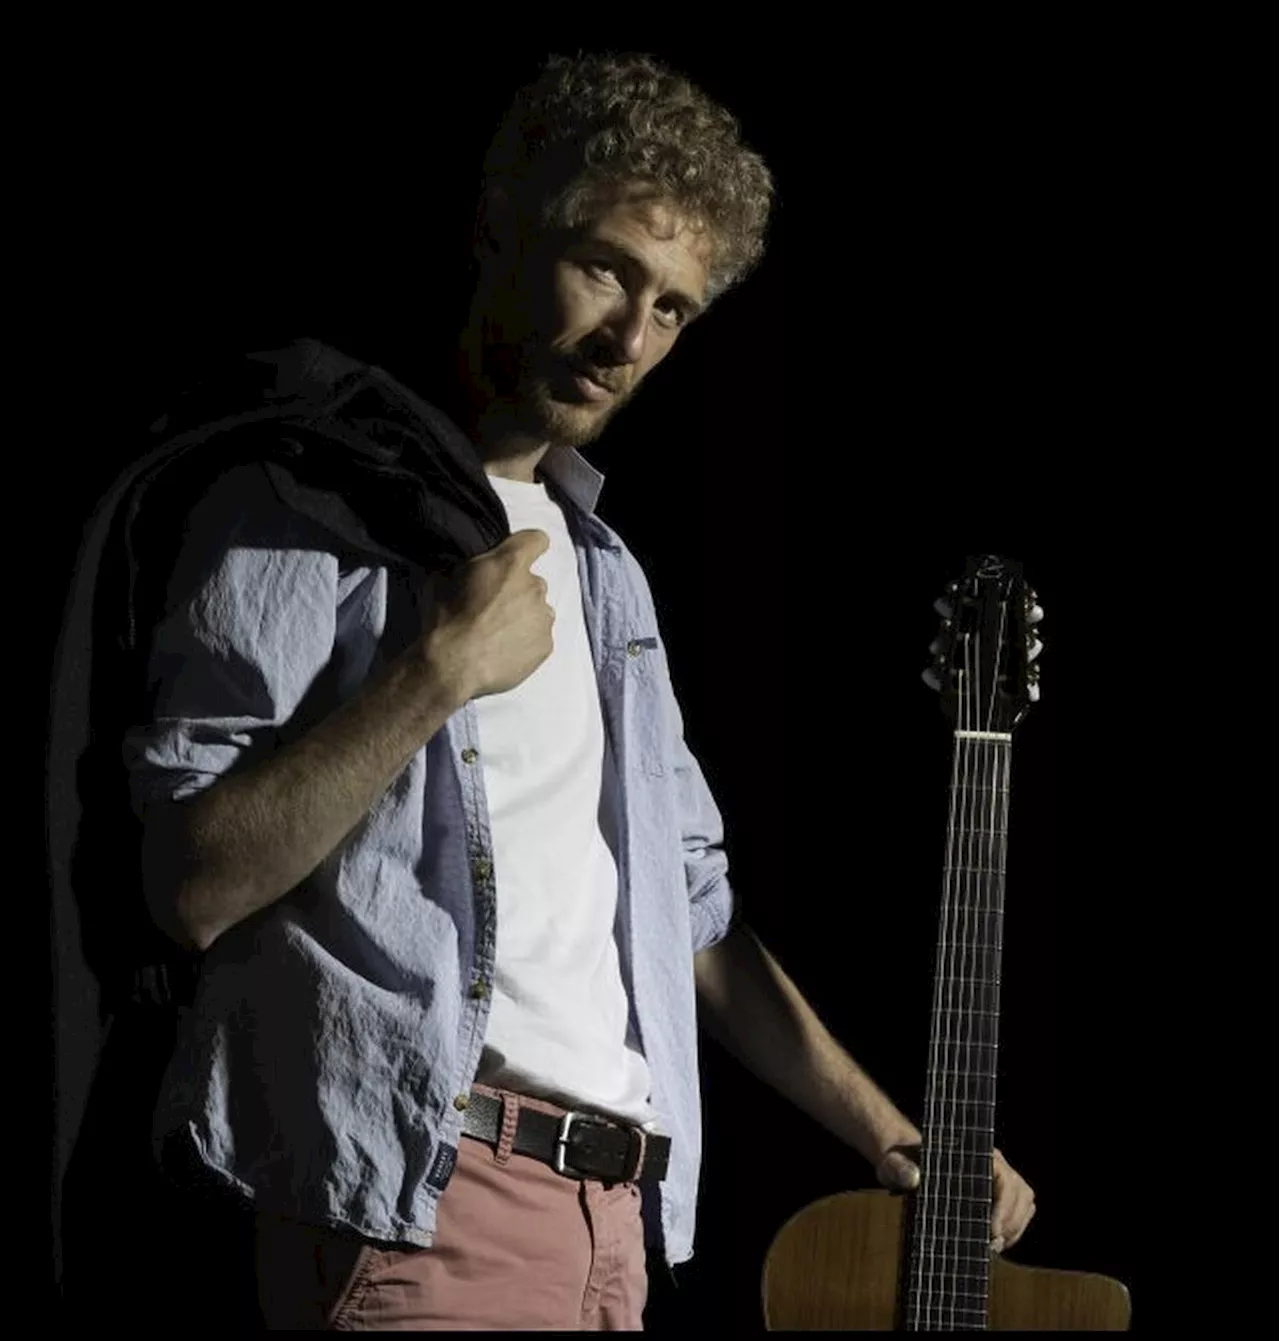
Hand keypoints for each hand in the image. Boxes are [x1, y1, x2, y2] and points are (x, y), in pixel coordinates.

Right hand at [420, 529, 554, 701]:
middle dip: (517, 591)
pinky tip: (504, 650)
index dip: (528, 547)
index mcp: (510, 563)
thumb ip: (469, 570)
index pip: (535, 540)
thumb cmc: (446, 620)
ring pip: (538, 611)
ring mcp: (543, 617)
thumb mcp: (445, 580)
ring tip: (499, 634)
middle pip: (533, 582)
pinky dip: (526, 642)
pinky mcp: (546, 645)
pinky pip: (539, 637)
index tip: (520, 556)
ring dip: (524, 617)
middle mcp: (534, 586)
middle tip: (494, 608)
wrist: (455, 666)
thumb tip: (468, 572)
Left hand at [875, 1145, 1035, 1254]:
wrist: (903, 1164)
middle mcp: (988, 1162)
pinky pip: (1019, 1211)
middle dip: (1011, 1223)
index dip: (1004, 1206)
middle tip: (991, 1246)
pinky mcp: (996, 1192)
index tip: (992, 1231)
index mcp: (969, 1152)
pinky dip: (1013, 1229)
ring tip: (993, 1247)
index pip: (1003, 1177)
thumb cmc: (898, 1163)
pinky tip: (996, 1243)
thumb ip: (900, 1170)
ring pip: (1024, 1202)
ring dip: (1015, 1227)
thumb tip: (913, 1178)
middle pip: (1021, 1193)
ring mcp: (996, 1177)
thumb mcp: (893, 1165)